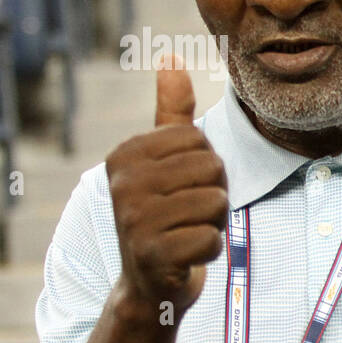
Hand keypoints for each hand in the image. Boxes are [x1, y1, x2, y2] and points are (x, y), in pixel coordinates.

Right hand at [106, 60, 227, 316]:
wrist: (148, 285)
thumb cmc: (164, 215)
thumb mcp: (163, 162)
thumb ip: (170, 113)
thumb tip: (171, 58)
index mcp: (125, 155)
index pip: (201, 141)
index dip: (206, 168)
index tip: (181, 189)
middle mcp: (123, 184)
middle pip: (213, 170)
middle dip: (213, 195)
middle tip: (186, 215)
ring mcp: (135, 220)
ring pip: (218, 203)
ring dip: (213, 224)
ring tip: (186, 233)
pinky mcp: (153, 254)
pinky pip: (213, 238)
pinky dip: (209, 250)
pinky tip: (185, 256)